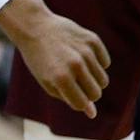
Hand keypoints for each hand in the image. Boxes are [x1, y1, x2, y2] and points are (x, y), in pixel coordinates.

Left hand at [0, 0, 110, 118]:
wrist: (34, 26)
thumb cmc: (39, 58)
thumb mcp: (47, 82)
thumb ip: (69, 98)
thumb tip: (93, 113)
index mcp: (61, 78)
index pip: (82, 103)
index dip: (78, 102)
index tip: (71, 94)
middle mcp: (75, 65)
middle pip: (96, 93)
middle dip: (87, 93)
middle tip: (74, 81)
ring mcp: (85, 51)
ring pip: (103, 80)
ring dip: (93, 79)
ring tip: (77, 68)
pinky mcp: (92, 40)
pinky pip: (106, 62)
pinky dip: (98, 63)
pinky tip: (82, 56)